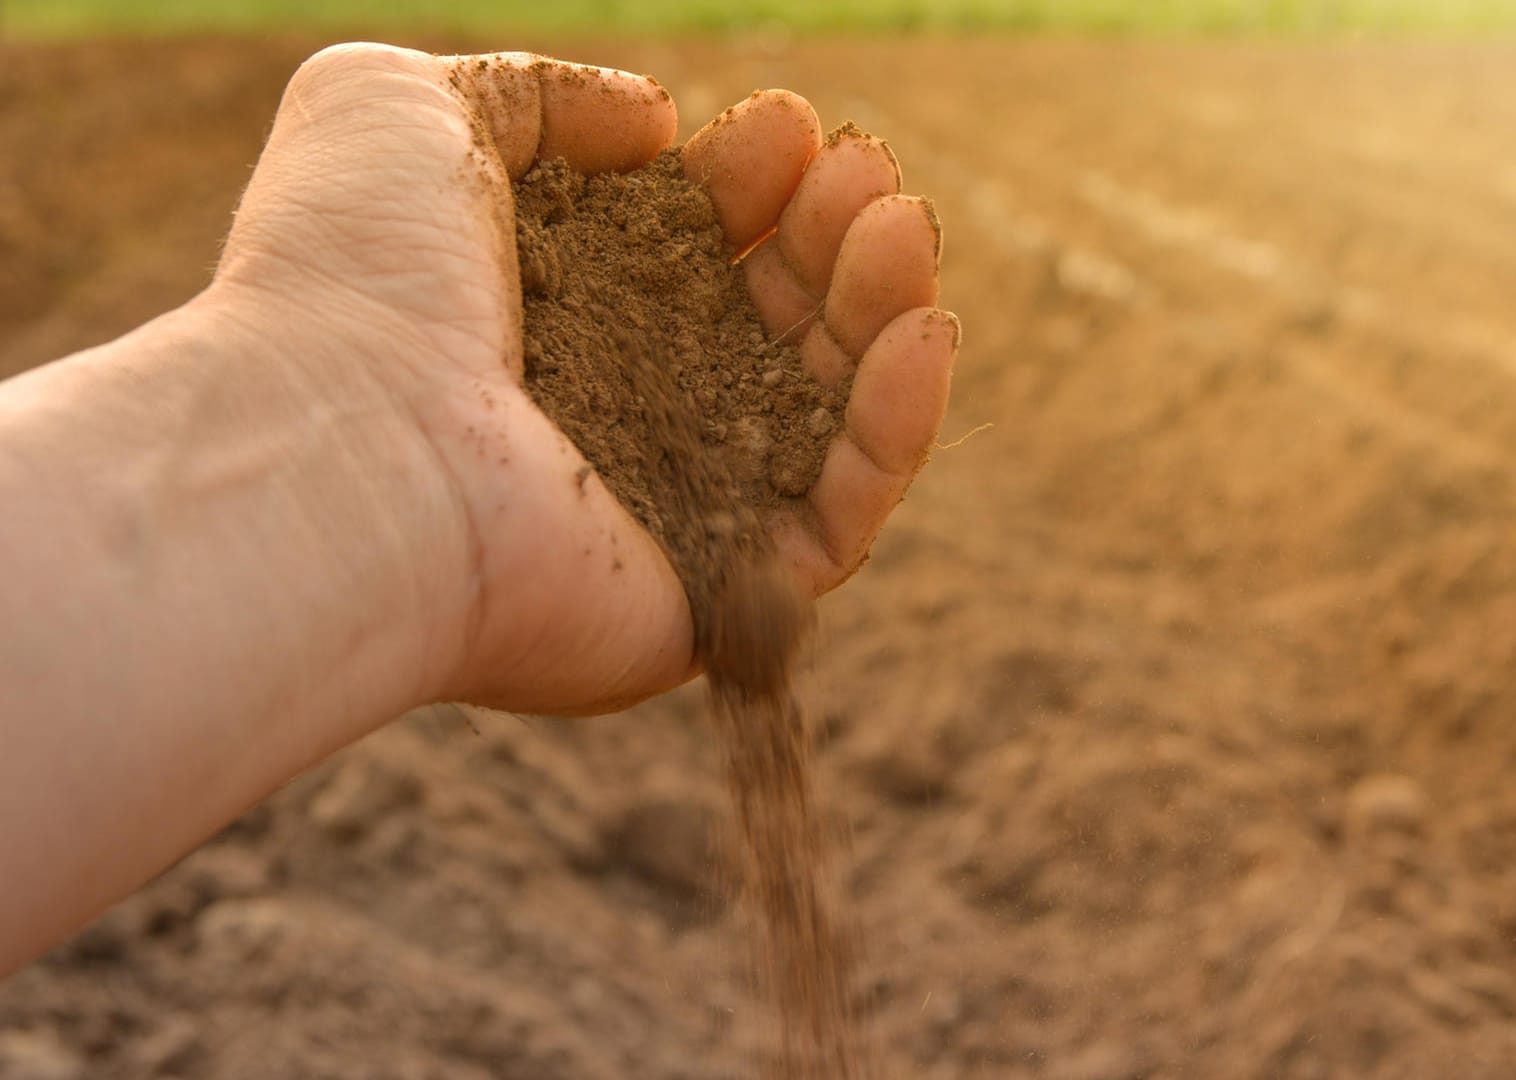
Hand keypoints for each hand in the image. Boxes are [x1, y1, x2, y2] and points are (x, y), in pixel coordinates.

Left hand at [215, 44, 956, 713]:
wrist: (338, 445)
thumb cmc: (352, 279)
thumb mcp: (402, 109)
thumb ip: (539, 94)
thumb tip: (654, 123)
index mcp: (552, 321)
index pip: (691, 251)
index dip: (749, 182)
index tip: (780, 125)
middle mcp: (618, 419)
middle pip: (771, 324)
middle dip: (829, 234)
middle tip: (866, 168)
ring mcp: (674, 514)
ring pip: (825, 412)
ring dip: (880, 309)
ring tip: (901, 226)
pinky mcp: (720, 601)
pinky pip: (843, 517)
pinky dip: (898, 428)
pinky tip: (921, 333)